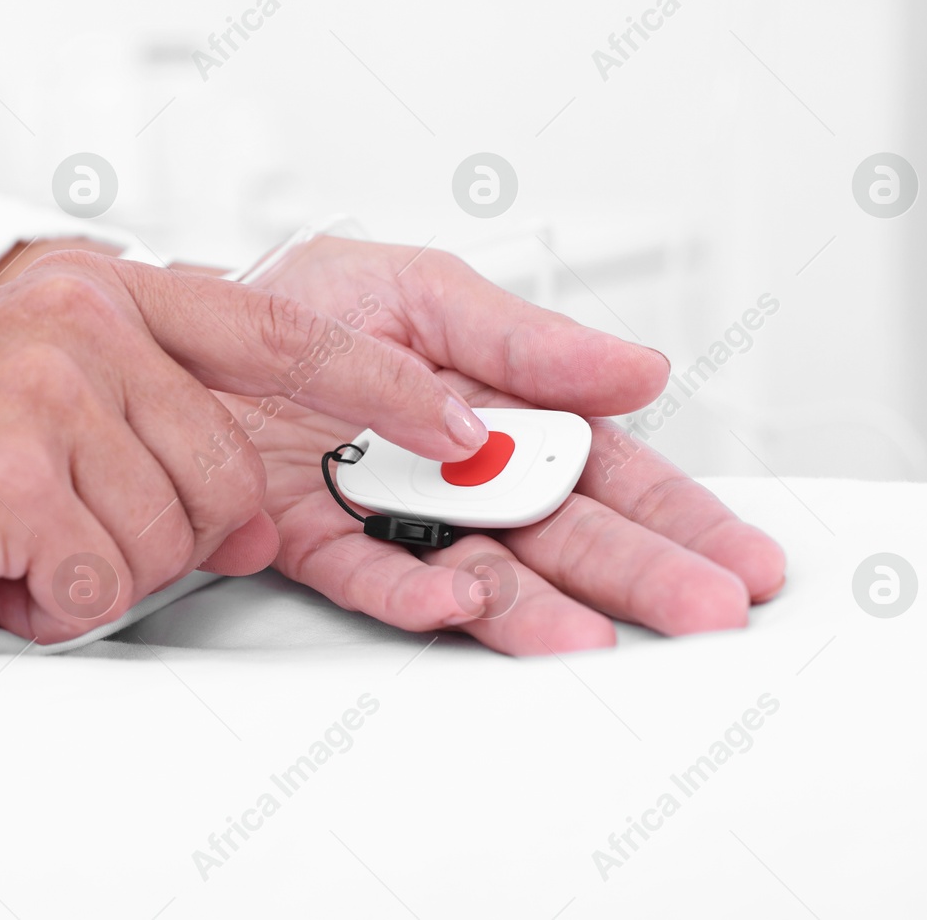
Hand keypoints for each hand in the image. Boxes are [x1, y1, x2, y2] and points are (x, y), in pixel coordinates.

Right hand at [0, 251, 491, 641]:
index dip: (380, 385)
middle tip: (66, 529)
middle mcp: (81, 313)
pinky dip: (54, 603)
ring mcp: (44, 380)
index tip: (459, 423)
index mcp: (103, 289)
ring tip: (17, 539)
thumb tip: (263, 515)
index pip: (281, 331)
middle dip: (167, 536)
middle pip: (232, 473)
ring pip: (178, 534)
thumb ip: (169, 433)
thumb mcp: (57, 420)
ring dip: (102, 570)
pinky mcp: (10, 463)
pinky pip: (108, 578)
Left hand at [213, 236, 786, 654]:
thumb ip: (527, 340)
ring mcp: (394, 515)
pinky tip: (457, 602)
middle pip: (568, 533)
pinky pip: (374, 579)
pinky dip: (414, 595)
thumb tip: (636, 370)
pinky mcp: (320, 543)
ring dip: (541, 608)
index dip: (678, 514)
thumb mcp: (427, 290)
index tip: (740, 556)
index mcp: (498, 410)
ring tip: (593, 637)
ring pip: (486, 574)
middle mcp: (457, 475)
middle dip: (642, 572)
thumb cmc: (305, 302)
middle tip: (706, 612)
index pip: (609, 469)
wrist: (186, 329)